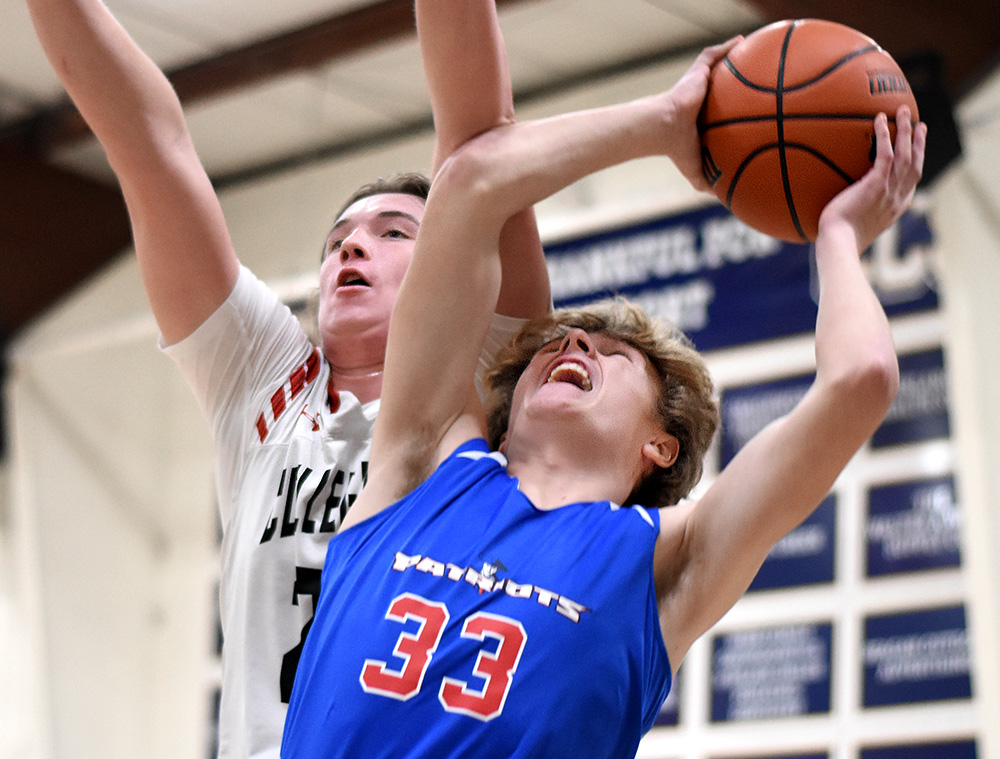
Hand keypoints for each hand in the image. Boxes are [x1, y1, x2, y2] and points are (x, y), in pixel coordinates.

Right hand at [661, 36, 741, 191]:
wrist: (665, 127)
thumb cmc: (677, 149)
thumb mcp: (696, 171)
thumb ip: (708, 183)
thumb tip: (723, 201)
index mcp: (703, 121)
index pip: (721, 113)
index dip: (734, 111)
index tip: (752, 113)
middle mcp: (702, 101)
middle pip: (723, 88)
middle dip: (738, 83)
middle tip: (759, 84)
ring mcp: (699, 85)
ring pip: (719, 69)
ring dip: (732, 60)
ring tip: (752, 54)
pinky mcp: (697, 73)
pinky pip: (713, 55)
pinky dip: (727, 46)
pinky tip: (742, 40)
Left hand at [818, 105, 926, 251]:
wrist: (838, 245)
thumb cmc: (839, 239)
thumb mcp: (856, 225)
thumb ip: (859, 211)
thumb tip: (844, 206)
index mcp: (896, 207)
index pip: (912, 181)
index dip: (918, 162)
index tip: (917, 149)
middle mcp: (897, 198)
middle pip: (915, 163)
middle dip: (919, 141)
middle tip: (919, 124)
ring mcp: (889, 191)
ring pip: (905, 154)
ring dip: (906, 130)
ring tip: (905, 110)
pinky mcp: (875, 185)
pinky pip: (885, 154)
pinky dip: (884, 135)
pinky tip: (879, 119)